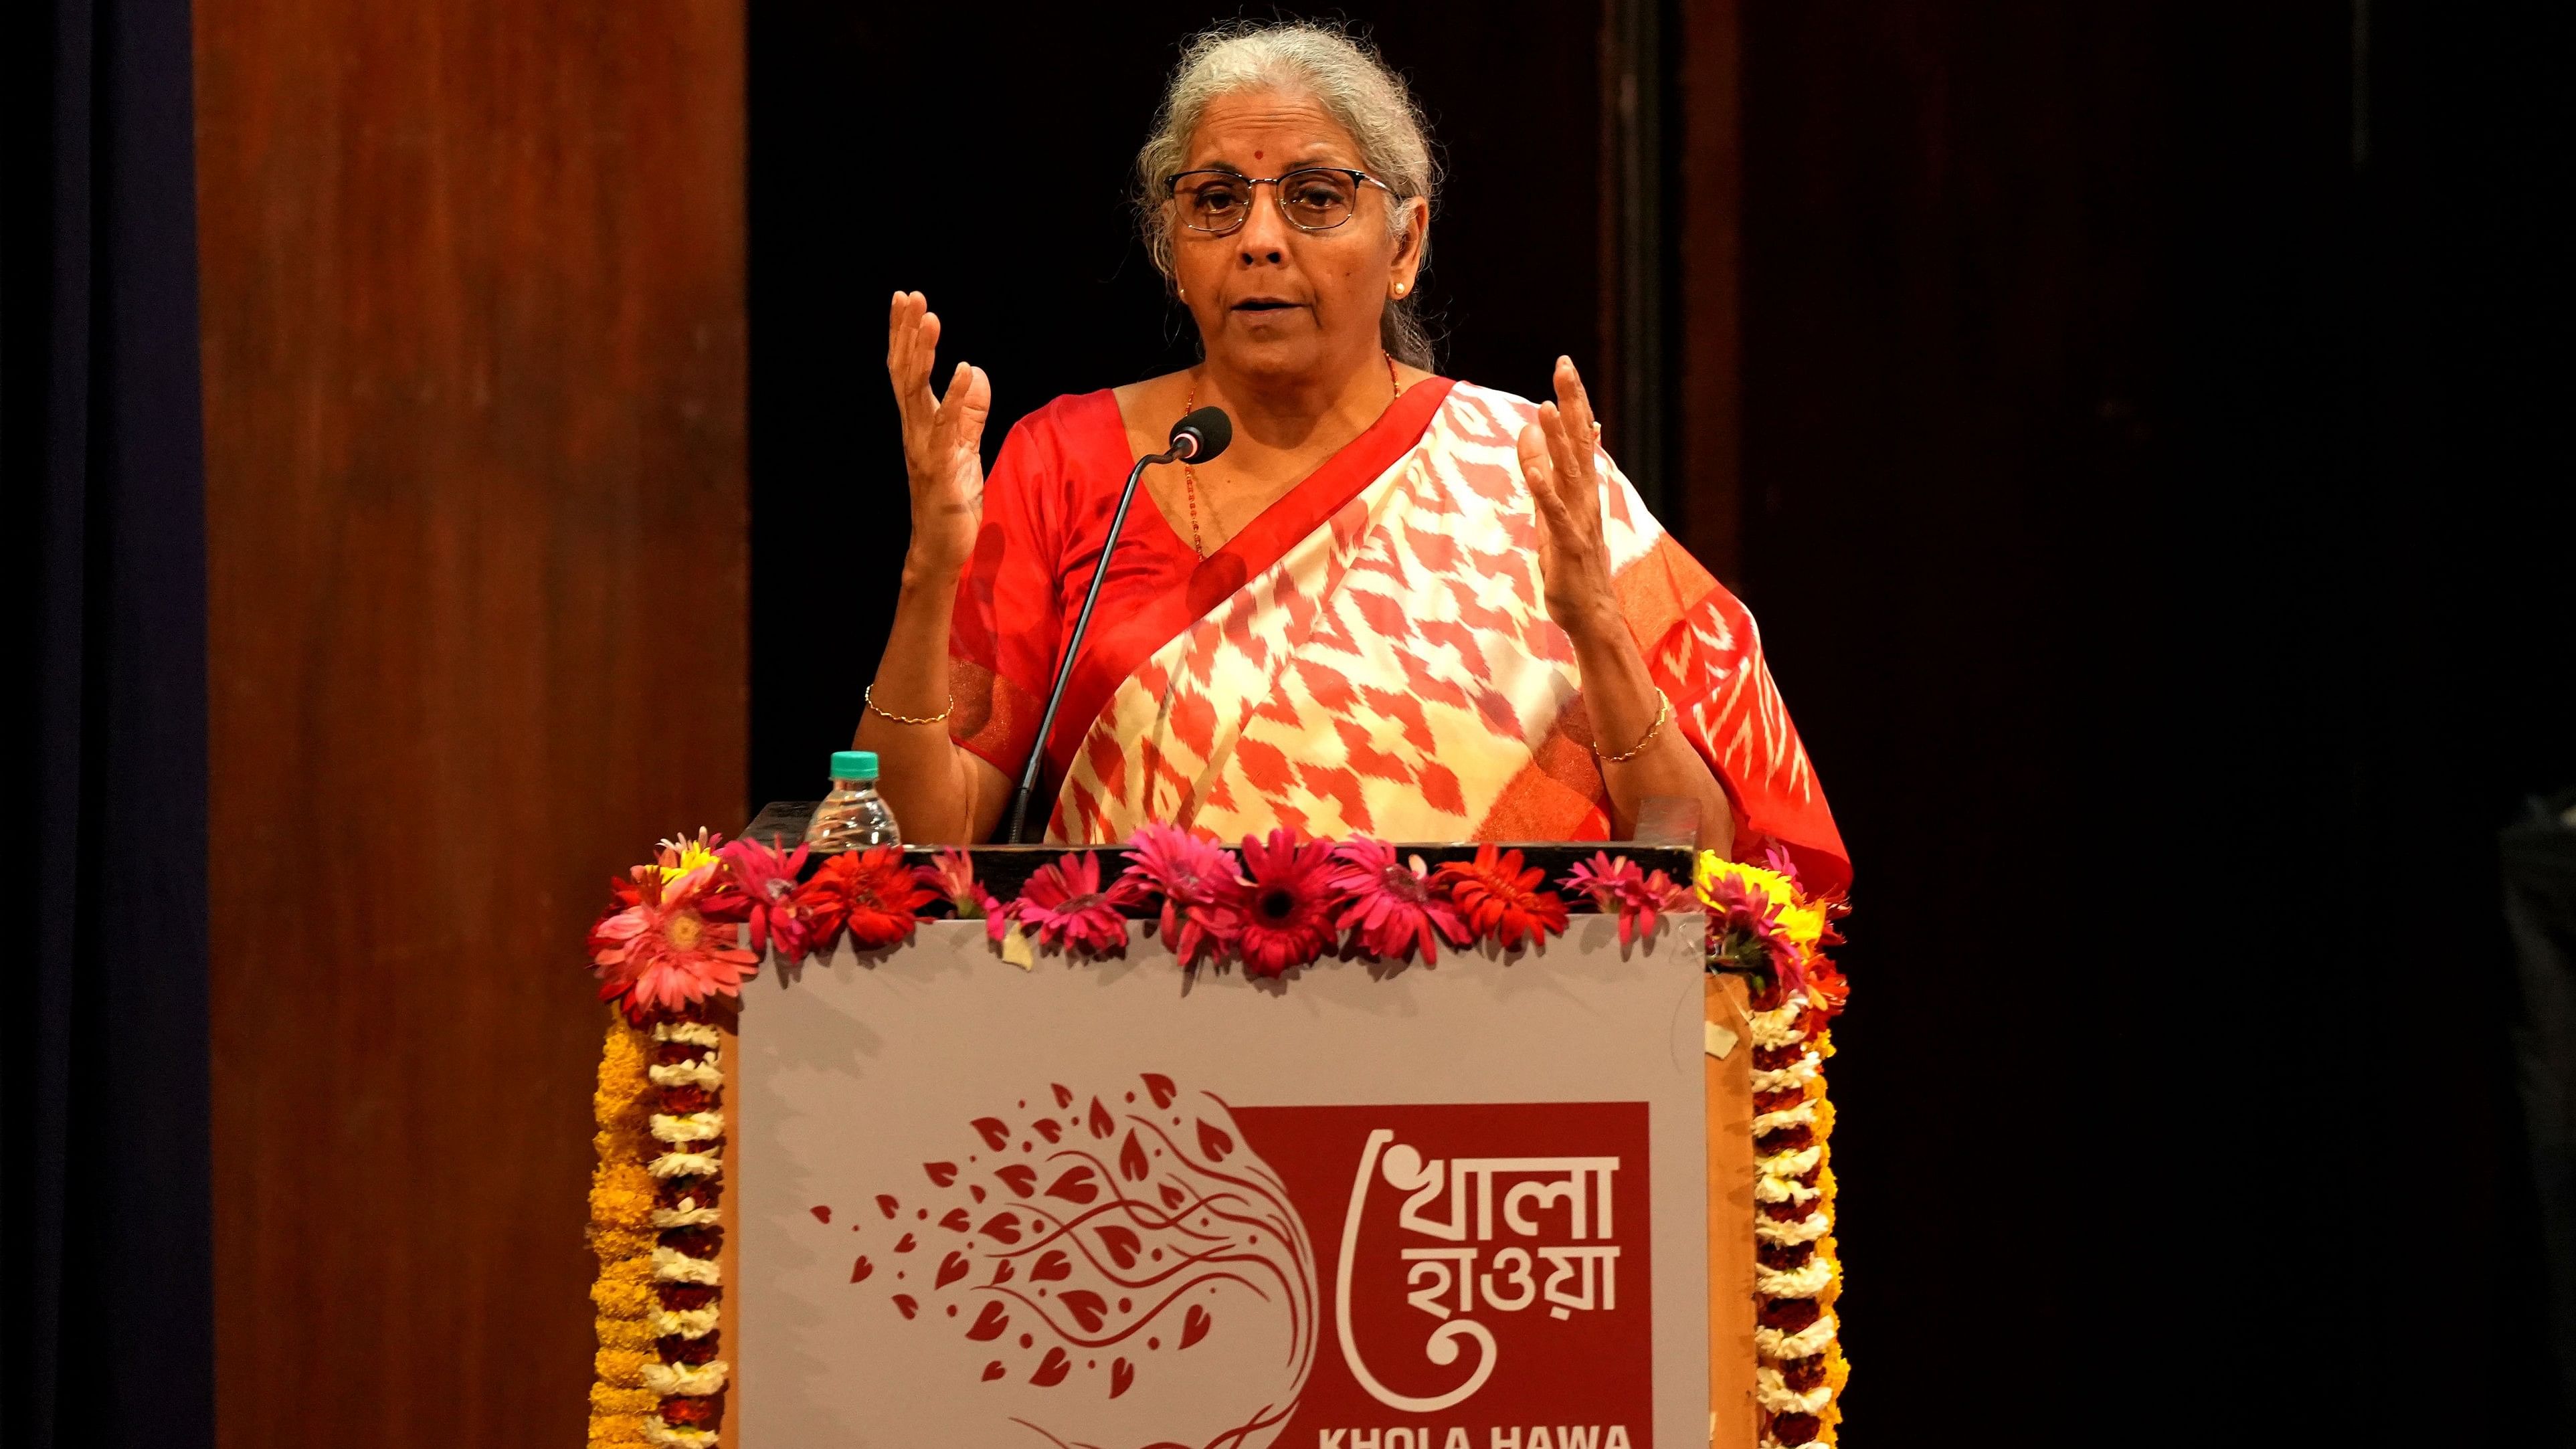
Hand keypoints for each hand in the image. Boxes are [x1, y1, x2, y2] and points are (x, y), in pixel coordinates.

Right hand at [887, 291, 991, 576]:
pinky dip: (954, 398)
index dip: (904, 335)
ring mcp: (924, 450)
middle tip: (909, 296)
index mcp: (920, 424)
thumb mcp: (965, 448)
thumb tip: (974, 371)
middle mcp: (915, 431)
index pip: (907, 370)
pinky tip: (962, 370)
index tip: (905, 299)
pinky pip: (947, 428)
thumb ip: (969, 412)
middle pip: (905, 373)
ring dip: (923, 354)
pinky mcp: (942, 470)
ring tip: (930, 319)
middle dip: (906, 333)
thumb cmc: (953, 502)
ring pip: (917, 393)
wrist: (943, 550)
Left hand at [1516, 356, 1619, 633]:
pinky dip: (1545, 490)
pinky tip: (1534, 469)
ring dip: (1558, 440)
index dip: (1574, 401)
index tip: (1565, 366)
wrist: (1592, 613)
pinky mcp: (1568, 545)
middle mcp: (1586, 498)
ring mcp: (1579, 520)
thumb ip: (1548, 472)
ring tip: (1546, 407)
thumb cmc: (1573, 563)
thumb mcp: (1554, 511)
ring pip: (1569, 472)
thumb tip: (1538, 433)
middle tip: (1564, 366)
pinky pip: (1555, 513)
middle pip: (1579, 443)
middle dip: (1572, 404)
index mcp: (1583, 488)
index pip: (1581, 436)